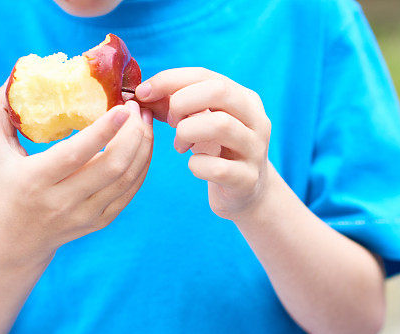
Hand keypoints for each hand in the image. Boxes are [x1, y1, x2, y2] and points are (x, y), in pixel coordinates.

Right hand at [0, 83, 153, 264]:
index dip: (102, 132)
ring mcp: (86, 214)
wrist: (17, 240)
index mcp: (36, 180)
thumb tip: (11, 78)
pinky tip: (143, 144)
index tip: (122, 109)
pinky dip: (142, 166)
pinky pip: (130, 191)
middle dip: (132, 135)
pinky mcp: (101, 221)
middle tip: (137, 109)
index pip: (76, 155)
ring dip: (142, 147)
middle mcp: (63, 201)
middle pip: (111, 167)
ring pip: (126, 179)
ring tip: (145, 121)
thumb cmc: (5, 188)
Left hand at [135, 68, 271, 220]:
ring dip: (187, 132)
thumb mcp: (200, 121)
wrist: (245, 191)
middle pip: (219, 91)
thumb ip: (174, 104)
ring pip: (221, 125)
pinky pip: (218, 168)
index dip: (169, 80)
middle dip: (182, 103)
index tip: (143, 93)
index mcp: (245, 99)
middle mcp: (257, 120)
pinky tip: (195, 166)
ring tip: (180, 144)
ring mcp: (255, 150)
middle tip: (171, 121)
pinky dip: (197, 166)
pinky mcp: (248, 179)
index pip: (205, 75)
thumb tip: (142, 93)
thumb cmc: (218, 150)